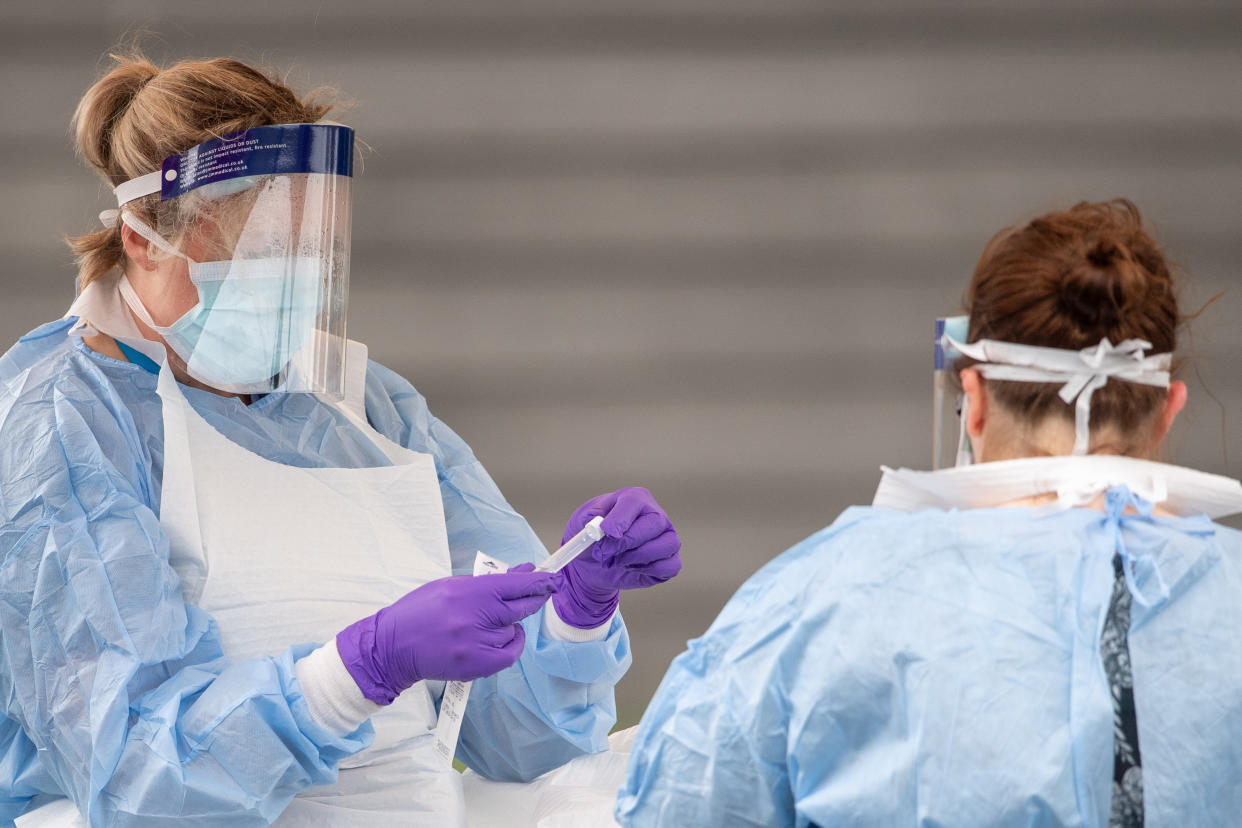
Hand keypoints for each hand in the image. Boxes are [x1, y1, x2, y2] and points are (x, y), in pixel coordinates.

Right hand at [336, 568, 558, 703]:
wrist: (392, 646)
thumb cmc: (421, 611)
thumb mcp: (452, 585)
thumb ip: (489, 580)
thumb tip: (523, 570)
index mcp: (468, 592)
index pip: (515, 584)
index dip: (539, 581)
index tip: (554, 577)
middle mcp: (475, 617)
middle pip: (521, 607)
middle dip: (535, 599)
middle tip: (542, 592)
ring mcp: (476, 643)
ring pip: (513, 630)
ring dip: (510, 623)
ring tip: (488, 621)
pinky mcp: (475, 665)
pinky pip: (510, 653)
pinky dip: (512, 643)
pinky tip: (503, 637)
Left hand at [553, 487, 681, 628]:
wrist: (593, 564)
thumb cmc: (592, 537)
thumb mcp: (581, 523)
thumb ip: (588, 520)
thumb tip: (598, 525)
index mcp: (634, 499)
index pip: (635, 502)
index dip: (621, 519)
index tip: (606, 532)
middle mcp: (656, 515)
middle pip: (654, 523)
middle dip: (626, 542)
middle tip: (603, 553)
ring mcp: (666, 537)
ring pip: (667, 545)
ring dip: (636, 558)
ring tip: (616, 560)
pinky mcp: (670, 560)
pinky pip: (671, 566)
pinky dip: (649, 570)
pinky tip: (631, 567)